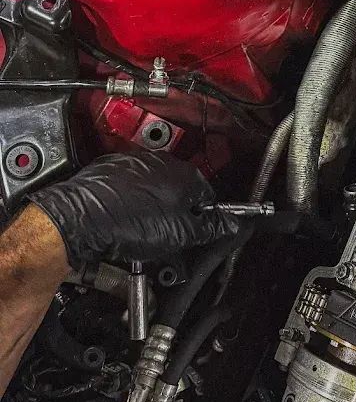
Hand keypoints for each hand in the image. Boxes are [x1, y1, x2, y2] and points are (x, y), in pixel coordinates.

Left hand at [29, 152, 234, 267]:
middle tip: (168, 238)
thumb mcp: (180, 234)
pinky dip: (129, 203)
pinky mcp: (110, 170)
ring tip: (142, 233)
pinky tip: (123, 221)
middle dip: (177, 214)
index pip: (208, 197)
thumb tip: (230, 224)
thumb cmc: (128, 222)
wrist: (80, 219)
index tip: (197, 234)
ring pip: (154, 190)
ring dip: (153, 208)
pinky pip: (129, 188)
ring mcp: (134, 163)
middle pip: (181, 192)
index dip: (204, 220)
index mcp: (185, 175)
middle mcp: (161, 162)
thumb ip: (210, 227)